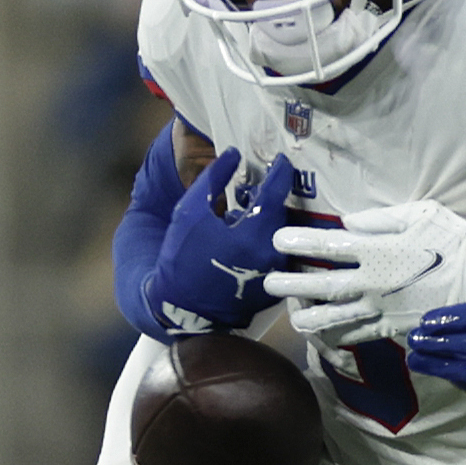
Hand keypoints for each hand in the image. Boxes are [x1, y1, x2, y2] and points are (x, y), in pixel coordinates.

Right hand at [146, 148, 296, 334]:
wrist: (184, 310)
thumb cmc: (182, 258)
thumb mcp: (189, 212)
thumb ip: (212, 179)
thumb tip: (234, 154)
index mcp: (256, 233)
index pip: (278, 191)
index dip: (280, 170)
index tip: (282, 159)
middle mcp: (275, 252)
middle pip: (283, 212)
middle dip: (272, 196)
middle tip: (257, 186)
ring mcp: (279, 271)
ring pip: (282, 232)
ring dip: (270, 218)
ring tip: (247, 212)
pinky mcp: (277, 284)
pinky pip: (280, 252)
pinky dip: (269, 238)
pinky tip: (249, 235)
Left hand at [265, 200, 465, 347]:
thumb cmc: (453, 241)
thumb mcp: (421, 214)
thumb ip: (380, 218)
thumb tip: (347, 223)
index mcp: (377, 250)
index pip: (327, 246)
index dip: (299, 242)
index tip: (278, 240)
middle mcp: (373, 282)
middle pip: (321, 286)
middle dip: (291, 284)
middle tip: (268, 283)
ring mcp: (381, 309)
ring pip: (335, 317)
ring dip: (309, 316)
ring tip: (293, 318)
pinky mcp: (394, 328)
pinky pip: (360, 334)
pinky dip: (340, 336)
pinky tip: (327, 335)